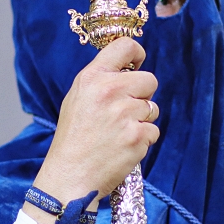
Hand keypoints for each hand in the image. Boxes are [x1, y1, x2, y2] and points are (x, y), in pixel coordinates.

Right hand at [24, 37, 159, 223]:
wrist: (69, 177)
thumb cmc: (72, 139)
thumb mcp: (76, 99)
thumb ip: (100, 81)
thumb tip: (129, 69)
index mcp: (92, 78)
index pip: (125, 46)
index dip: (137, 54)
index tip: (137, 64)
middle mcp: (109, 91)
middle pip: (150, 79)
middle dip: (143, 95)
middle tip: (125, 112)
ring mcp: (125, 114)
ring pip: (153, 108)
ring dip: (142, 121)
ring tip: (118, 133)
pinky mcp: (137, 136)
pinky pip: (153, 131)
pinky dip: (143, 140)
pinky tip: (123, 147)